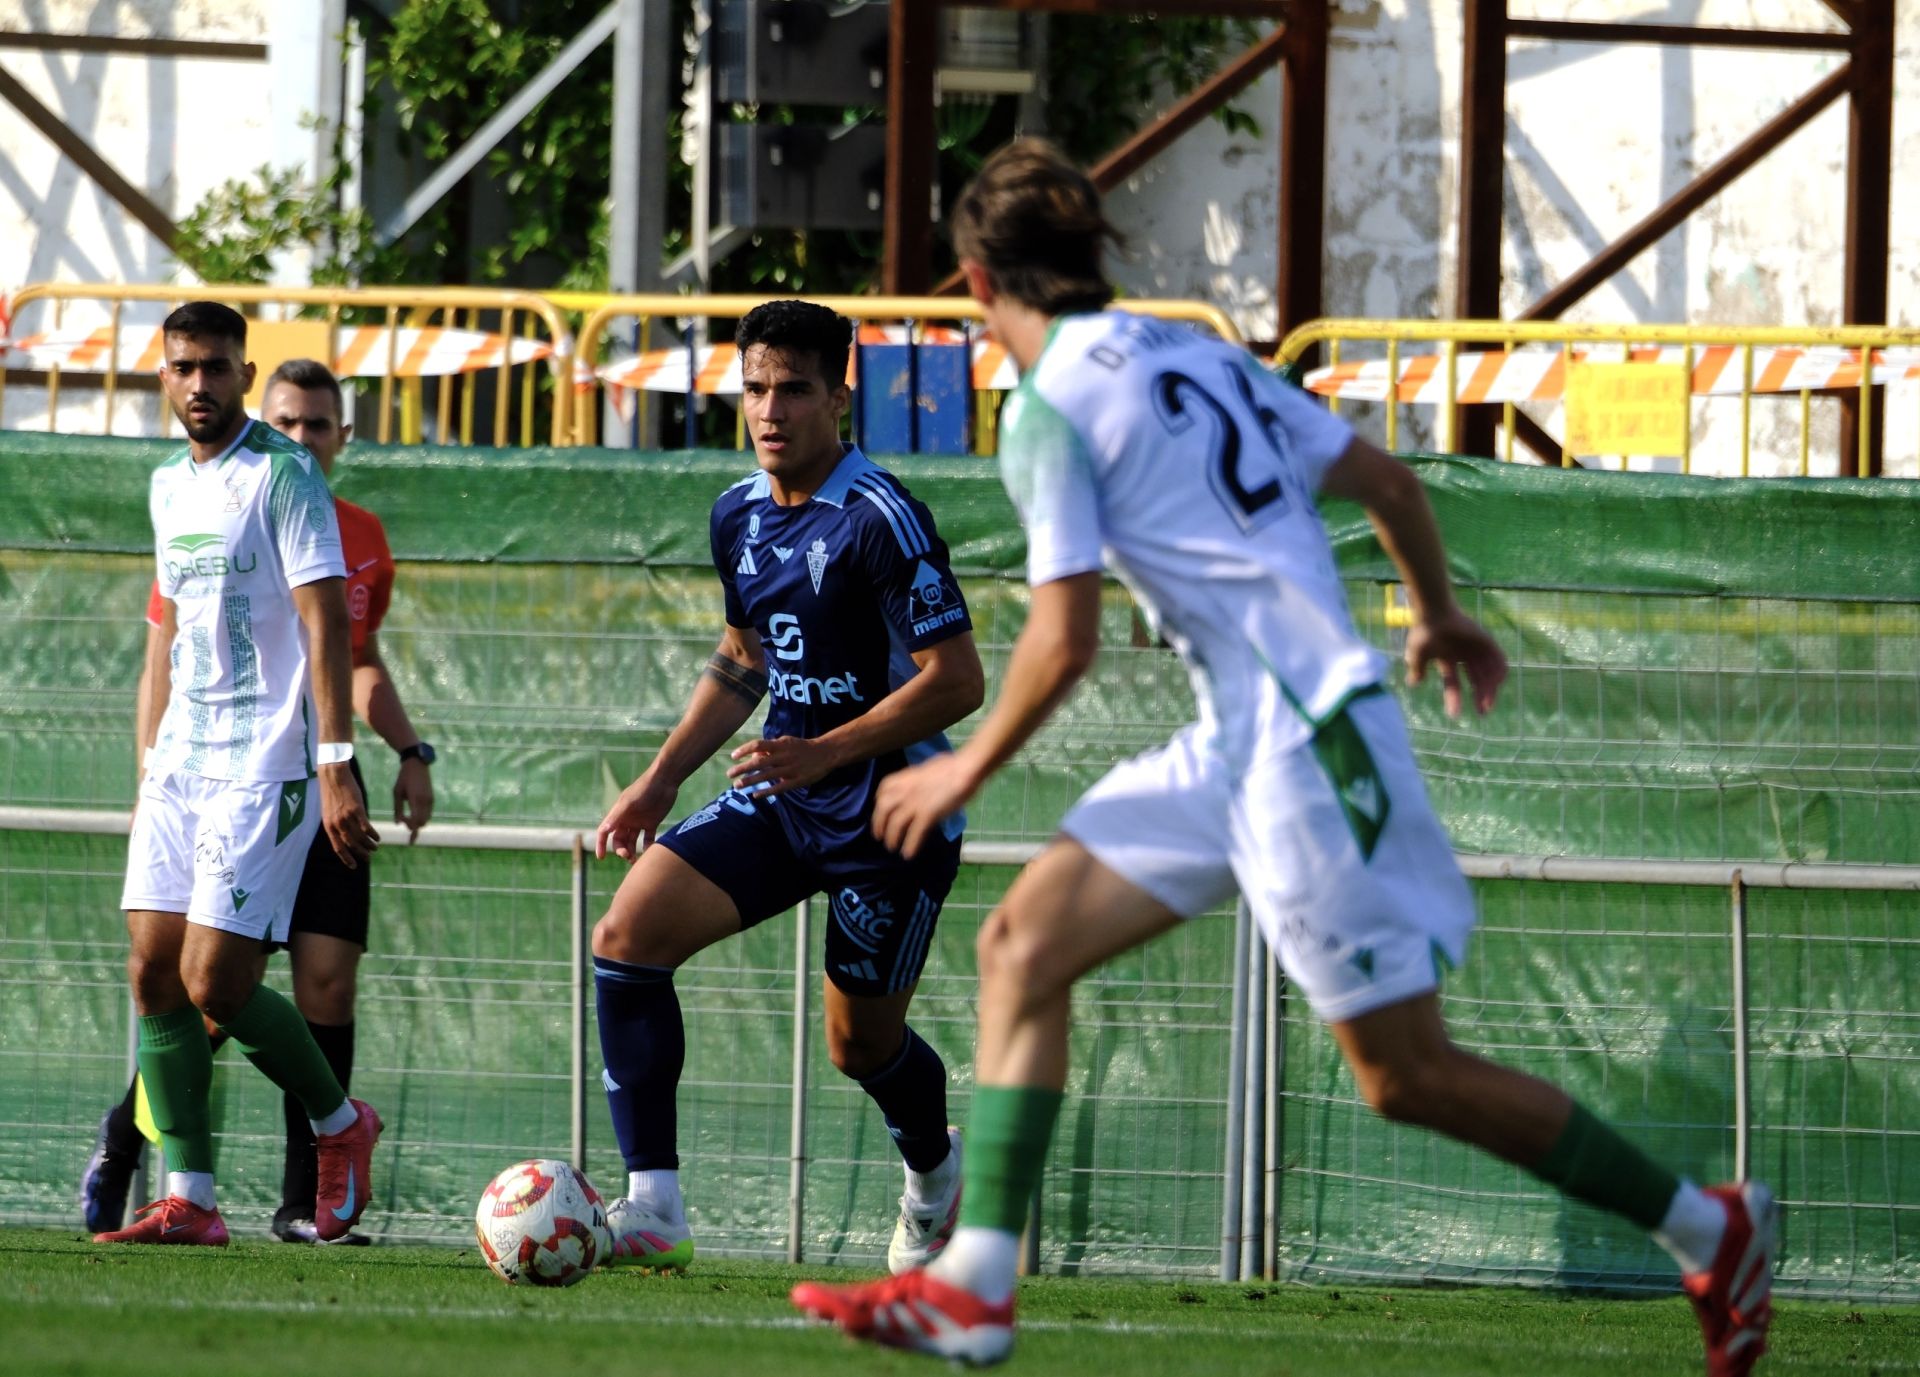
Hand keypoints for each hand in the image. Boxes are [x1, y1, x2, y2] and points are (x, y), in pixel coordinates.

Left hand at [318, 762, 379, 868]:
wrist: (333, 775)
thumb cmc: (332, 791)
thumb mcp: (330, 810)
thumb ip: (336, 823)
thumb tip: (345, 834)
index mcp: (328, 825)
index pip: (337, 847)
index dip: (346, 858)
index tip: (354, 866)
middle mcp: (336, 823)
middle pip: (350, 844)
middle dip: (360, 853)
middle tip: (369, 858)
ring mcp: (346, 817)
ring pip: (359, 837)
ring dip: (368, 845)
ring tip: (375, 848)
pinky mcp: (356, 809)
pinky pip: (366, 827)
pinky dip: (373, 834)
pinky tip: (378, 837)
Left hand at [393, 757, 434, 840]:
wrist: (417, 764)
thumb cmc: (403, 778)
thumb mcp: (396, 792)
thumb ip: (397, 809)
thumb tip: (397, 824)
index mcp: (415, 799)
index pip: (416, 821)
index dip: (413, 832)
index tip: (409, 840)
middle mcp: (425, 801)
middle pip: (422, 823)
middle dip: (413, 826)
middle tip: (403, 821)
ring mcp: (430, 800)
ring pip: (426, 819)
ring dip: (418, 821)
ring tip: (407, 817)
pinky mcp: (432, 798)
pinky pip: (428, 812)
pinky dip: (421, 816)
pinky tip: (413, 812)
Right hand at [596, 770, 678, 862]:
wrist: (665, 780)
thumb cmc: (644, 789)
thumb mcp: (629, 802)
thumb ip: (617, 816)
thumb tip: (604, 830)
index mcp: (618, 814)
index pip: (605, 831)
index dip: (601, 844)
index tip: (601, 857)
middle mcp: (626, 819)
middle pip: (619, 840)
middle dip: (621, 850)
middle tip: (628, 856)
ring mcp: (639, 822)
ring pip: (632, 841)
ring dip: (632, 851)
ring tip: (636, 860)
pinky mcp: (652, 823)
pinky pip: (647, 839)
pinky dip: (647, 847)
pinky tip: (649, 852)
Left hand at [725, 735, 841, 798]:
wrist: (825, 753)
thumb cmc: (801, 747)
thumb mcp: (786, 742)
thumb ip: (771, 747)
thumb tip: (754, 754)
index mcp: (780, 745)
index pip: (758, 745)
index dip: (744, 750)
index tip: (733, 756)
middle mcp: (783, 756)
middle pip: (759, 762)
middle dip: (742, 768)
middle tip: (729, 774)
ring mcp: (790, 769)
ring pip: (766, 776)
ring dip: (750, 781)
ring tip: (737, 785)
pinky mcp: (796, 781)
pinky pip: (778, 788)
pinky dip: (766, 792)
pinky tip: (756, 794)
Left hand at [872, 751, 980, 858]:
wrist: (965, 768)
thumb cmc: (953, 765)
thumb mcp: (928, 769)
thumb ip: (919, 780)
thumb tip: (921, 786)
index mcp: (905, 777)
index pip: (883, 790)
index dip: (879, 803)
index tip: (880, 811)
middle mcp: (905, 790)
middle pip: (883, 809)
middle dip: (878, 824)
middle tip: (880, 836)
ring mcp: (915, 802)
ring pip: (895, 824)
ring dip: (892, 838)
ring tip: (892, 847)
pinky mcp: (927, 814)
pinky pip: (914, 833)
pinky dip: (910, 845)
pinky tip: (908, 854)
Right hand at [1404, 608, 1506, 716]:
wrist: (1434, 613)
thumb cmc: (1424, 632)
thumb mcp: (1417, 655)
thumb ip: (1417, 669)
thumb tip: (1413, 683)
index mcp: (1448, 660)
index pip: (1452, 683)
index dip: (1454, 698)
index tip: (1454, 715)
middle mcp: (1463, 656)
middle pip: (1475, 680)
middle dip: (1480, 696)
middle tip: (1483, 711)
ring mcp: (1475, 648)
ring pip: (1487, 672)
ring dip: (1490, 687)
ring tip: (1488, 701)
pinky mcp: (1485, 640)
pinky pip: (1498, 657)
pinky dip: (1500, 670)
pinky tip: (1498, 683)